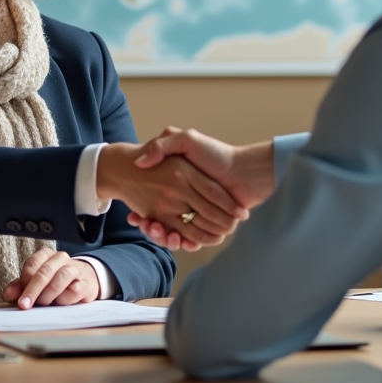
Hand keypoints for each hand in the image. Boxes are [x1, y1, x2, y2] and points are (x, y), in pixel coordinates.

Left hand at [2, 249, 98, 308]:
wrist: (84, 280)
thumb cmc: (55, 282)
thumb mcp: (35, 283)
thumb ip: (20, 287)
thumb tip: (8, 294)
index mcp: (45, 255)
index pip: (32, 264)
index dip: (24, 282)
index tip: (20, 297)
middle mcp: (60, 259)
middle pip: (45, 272)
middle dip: (33, 290)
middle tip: (25, 304)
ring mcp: (74, 269)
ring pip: (61, 277)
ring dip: (49, 293)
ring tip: (45, 303)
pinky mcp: (85, 282)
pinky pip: (76, 289)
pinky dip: (66, 298)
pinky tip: (61, 301)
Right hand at [127, 128, 275, 249]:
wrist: (247, 172)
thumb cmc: (217, 154)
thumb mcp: (188, 140)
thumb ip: (164, 145)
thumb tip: (141, 161)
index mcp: (178, 183)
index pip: (154, 201)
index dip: (142, 211)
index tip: (133, 215)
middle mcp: (186, 200)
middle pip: (161, 220)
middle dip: (151, 226)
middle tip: (145, 224)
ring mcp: (198, 213)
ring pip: (173, 232)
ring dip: (163, 235)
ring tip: (157, 230)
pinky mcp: (210, 226)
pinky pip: (192, 238)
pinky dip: (184, 242)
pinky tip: (177, 239)